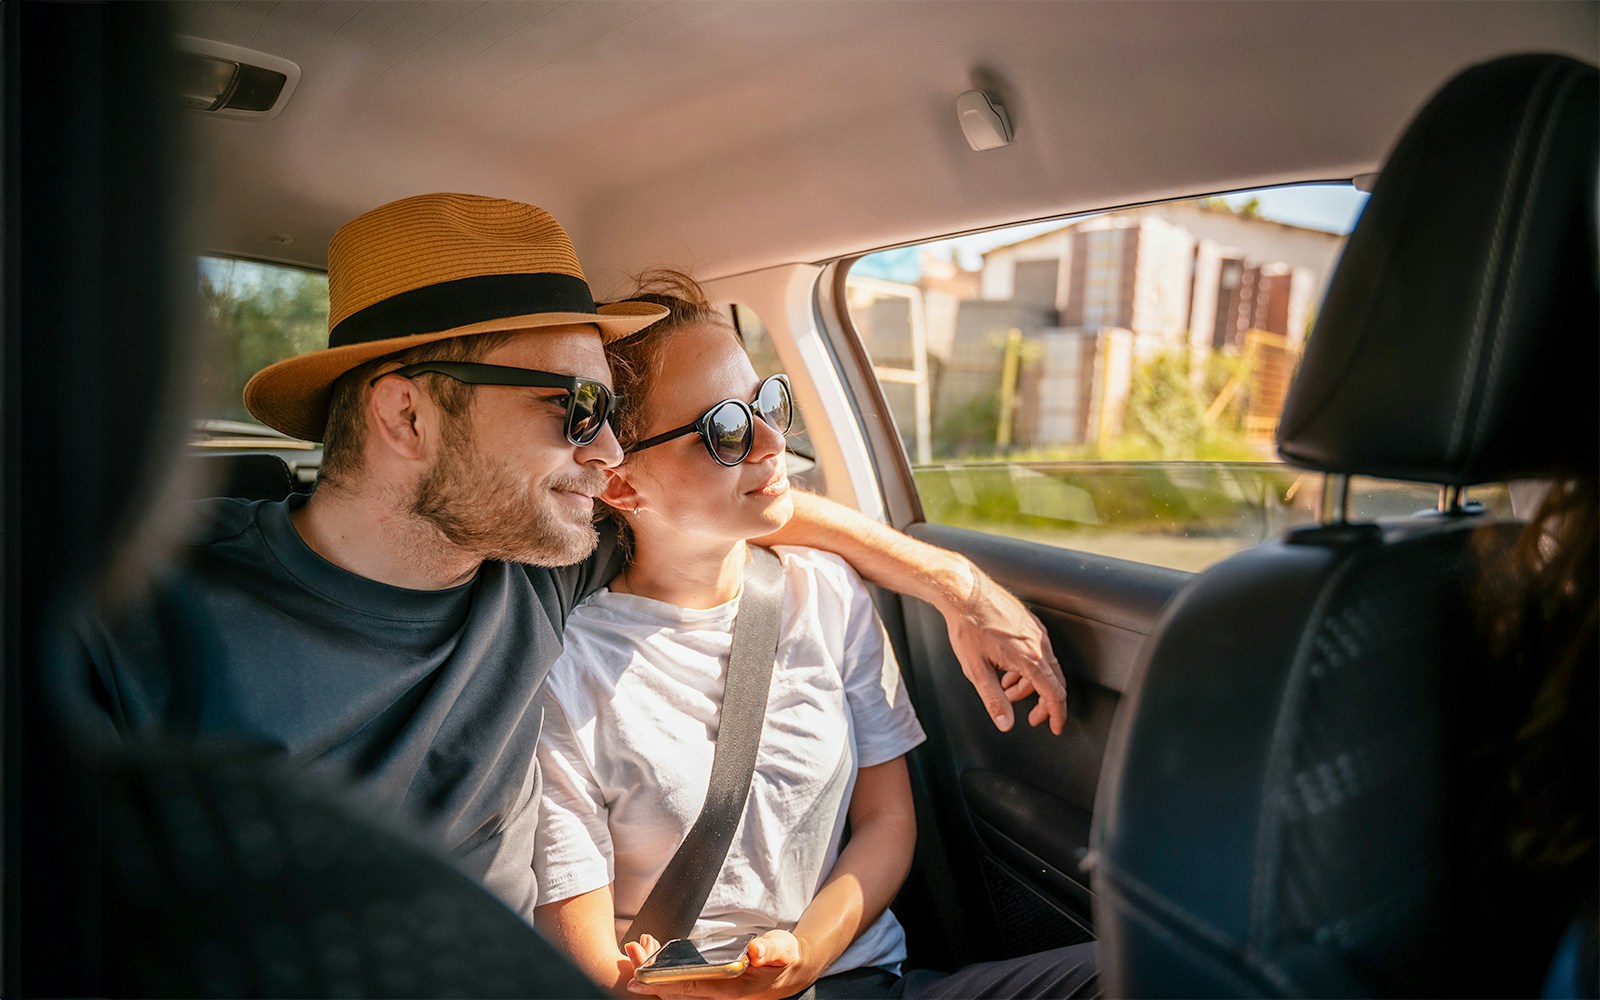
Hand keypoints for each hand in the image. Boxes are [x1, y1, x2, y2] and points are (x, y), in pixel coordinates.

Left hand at [627, 930, 816, 999]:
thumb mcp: (783, 950)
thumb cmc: (784, 959)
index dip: (662, 984)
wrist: (789, 972)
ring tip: (638, 948)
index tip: (638, 978)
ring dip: (654, 971)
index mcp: (731, 990)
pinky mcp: (709, 986)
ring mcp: (711, 992)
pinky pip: (680, 983)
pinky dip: (663, 970)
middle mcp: (717, 996)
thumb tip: (756, 951)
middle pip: (675, 990)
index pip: (690, 989)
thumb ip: (771, 950)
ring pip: (674, 988)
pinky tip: (653, 953)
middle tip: (631, 951)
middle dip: (650, 974)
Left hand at [947, 567, 1066, 733]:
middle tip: (1031, 717)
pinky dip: (1027, 667)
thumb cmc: (968, 626)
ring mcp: (1036, 631)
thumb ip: (993, 700)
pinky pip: (1037, 651)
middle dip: (1043, 703)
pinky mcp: (1029, 623)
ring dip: (1029, 684)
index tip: (1055, 727)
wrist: (964, 592)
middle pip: (1053, 681)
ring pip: (1044, 666)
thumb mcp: (977, 670)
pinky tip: (1006, 669)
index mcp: (1030, 658)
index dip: (1057, 715)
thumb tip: (1005, 722)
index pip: (1054, 694)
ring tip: (1007, 690)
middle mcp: (1039, 643)